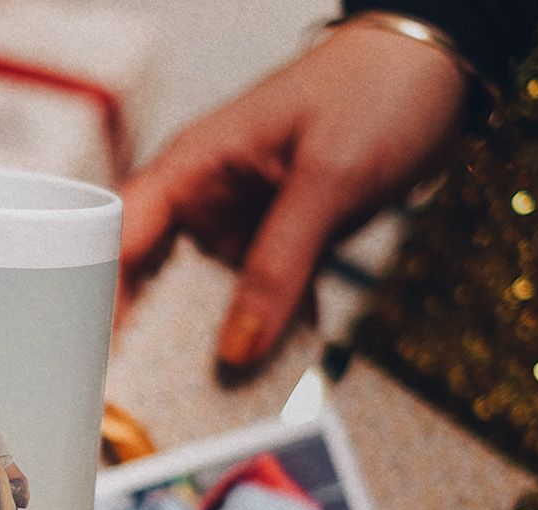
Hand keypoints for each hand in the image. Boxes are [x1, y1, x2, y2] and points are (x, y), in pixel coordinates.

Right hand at [118, 22, 468, 368]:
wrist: (440, 72)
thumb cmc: (377, 88)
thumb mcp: (328, 177)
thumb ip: (280, 264)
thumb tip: (237, 349)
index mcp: (192, 166)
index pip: (118, 236)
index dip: (97, 297)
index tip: (97, 358)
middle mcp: (204, 201)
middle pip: (150, 282)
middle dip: (146, 340)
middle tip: (139, 402)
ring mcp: (240, 228)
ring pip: (204, 303)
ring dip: (204, 350)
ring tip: (196, 409)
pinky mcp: (278, 249)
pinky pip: (257, 306)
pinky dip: (259, 340)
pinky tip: (259, 384)